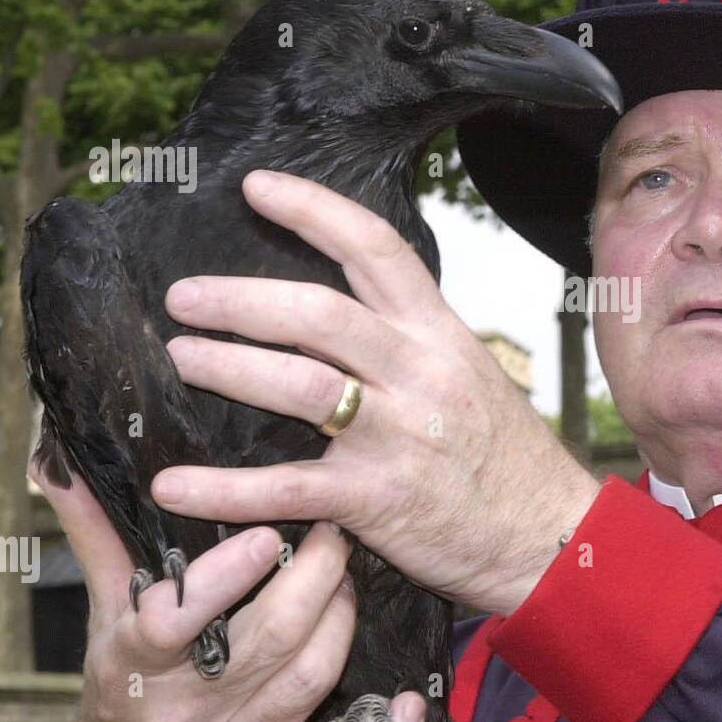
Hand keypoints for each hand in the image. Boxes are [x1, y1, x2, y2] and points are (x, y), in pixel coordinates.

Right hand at [33, 458, 426, 721]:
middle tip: (332, 534)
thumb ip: (98, 539)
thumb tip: (64, 463)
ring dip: (343, 621)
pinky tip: (406, 705)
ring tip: (348, 582)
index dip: (226, 576)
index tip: (266, 534)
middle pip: (271, 638)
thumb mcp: (104, 618)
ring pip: (312, 677)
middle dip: (316, 577)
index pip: (176, 619)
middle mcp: (188, 711)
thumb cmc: (120, 689)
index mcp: (139, 663)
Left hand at [149, 169, 601, 615]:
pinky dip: (223, 488)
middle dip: (239, 299)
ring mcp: (398, 435)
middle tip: (183, 297)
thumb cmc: (504, 455)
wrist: (548, 534)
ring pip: (298, 386)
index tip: (256, 187)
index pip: (375, 249)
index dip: (312, 210)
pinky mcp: (377, 499)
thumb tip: (332, 316)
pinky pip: (287, 487)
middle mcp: (419, 372)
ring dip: (226, 366)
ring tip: (180, 358)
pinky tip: (173, 485)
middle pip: (319, 313)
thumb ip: (408, 341)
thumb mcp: (469, 374)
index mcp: (440, 333)